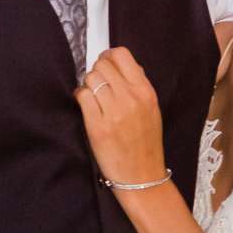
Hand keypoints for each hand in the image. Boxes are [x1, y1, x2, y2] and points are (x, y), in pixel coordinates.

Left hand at [74, 48, 168, 190]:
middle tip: (97, 84)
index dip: (108, 56)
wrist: (142, 176)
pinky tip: (86, 106)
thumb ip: (138, 86)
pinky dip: (80, 97)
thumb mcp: (152, 109)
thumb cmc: (145, 144)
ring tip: (93, 97)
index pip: (122, 55)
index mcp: (146, 92)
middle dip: (97, 71)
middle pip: (102, 65)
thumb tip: (122, 65)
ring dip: (88, 84)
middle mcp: (131, 98)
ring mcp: (113, 112)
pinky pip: (82, 96)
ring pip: (90, 78)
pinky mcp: (97, 126)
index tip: (105, 63)